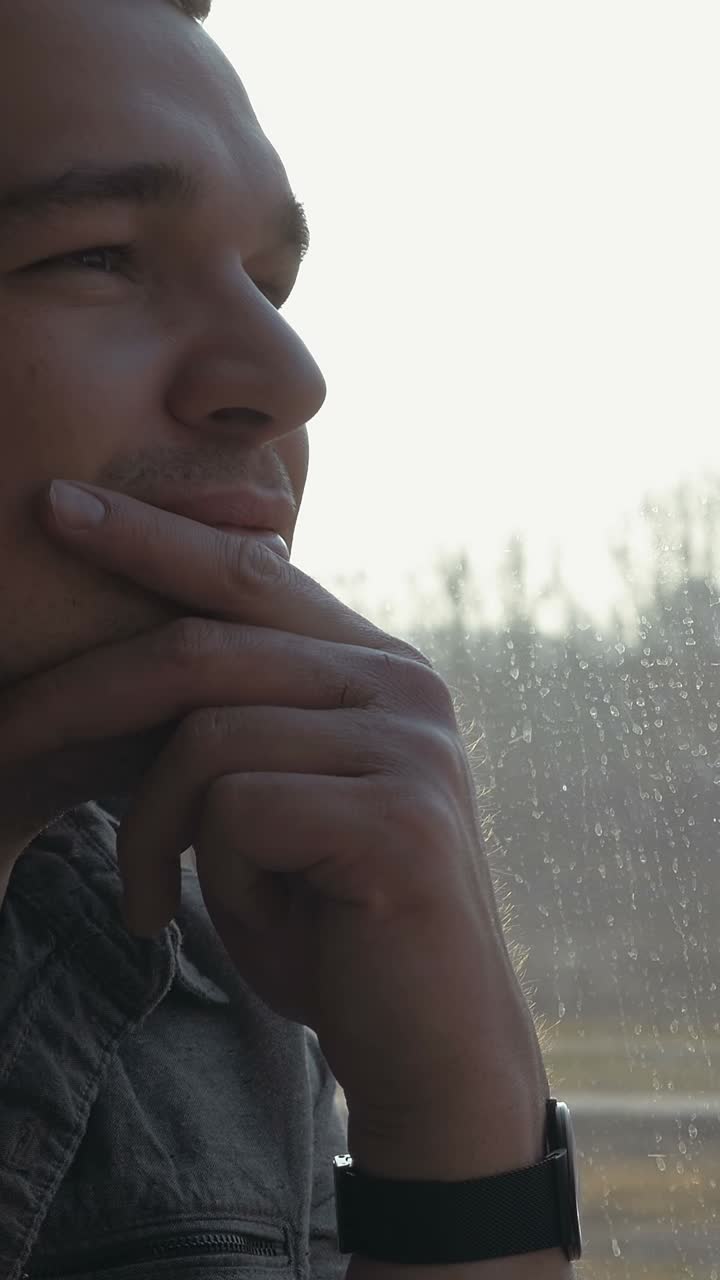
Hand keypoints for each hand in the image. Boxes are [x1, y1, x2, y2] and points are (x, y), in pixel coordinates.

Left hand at [15, 479, 547, 1154]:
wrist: (431, 1042)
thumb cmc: (331, 919)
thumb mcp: (269, 803)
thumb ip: (234, 720)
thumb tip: (148, 651)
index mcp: (374, 666)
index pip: (248, 575)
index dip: (150, 537)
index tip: (57, 507)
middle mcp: (403, 684)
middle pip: (202, 649)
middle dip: (79, 696)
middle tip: (2, 743)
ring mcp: (409, 746)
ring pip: (206, 737)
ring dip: (151, 831)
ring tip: (157, 897)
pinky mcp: (399, 817)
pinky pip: (238, 810)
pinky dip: (215, 875)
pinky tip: (254, 917)